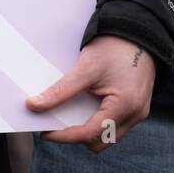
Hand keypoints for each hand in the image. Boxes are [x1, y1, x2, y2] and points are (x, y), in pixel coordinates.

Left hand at [26, 34, 154, 152]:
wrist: (138, 31)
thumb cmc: (114, 47)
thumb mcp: (85, 68)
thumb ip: (61, 90)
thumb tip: (35, 105)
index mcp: (125, 106)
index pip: (90, 134)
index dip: (65, 136)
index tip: (45, 133)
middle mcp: (135, 115)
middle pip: (100, 141)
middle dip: (76, 137)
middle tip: (54, 125)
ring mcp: (138, 112)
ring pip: (108, 135)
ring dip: (87, 130)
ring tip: (67, 116)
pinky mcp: (136, 107)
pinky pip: (114, 124)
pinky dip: (97, 121)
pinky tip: (83, 108)